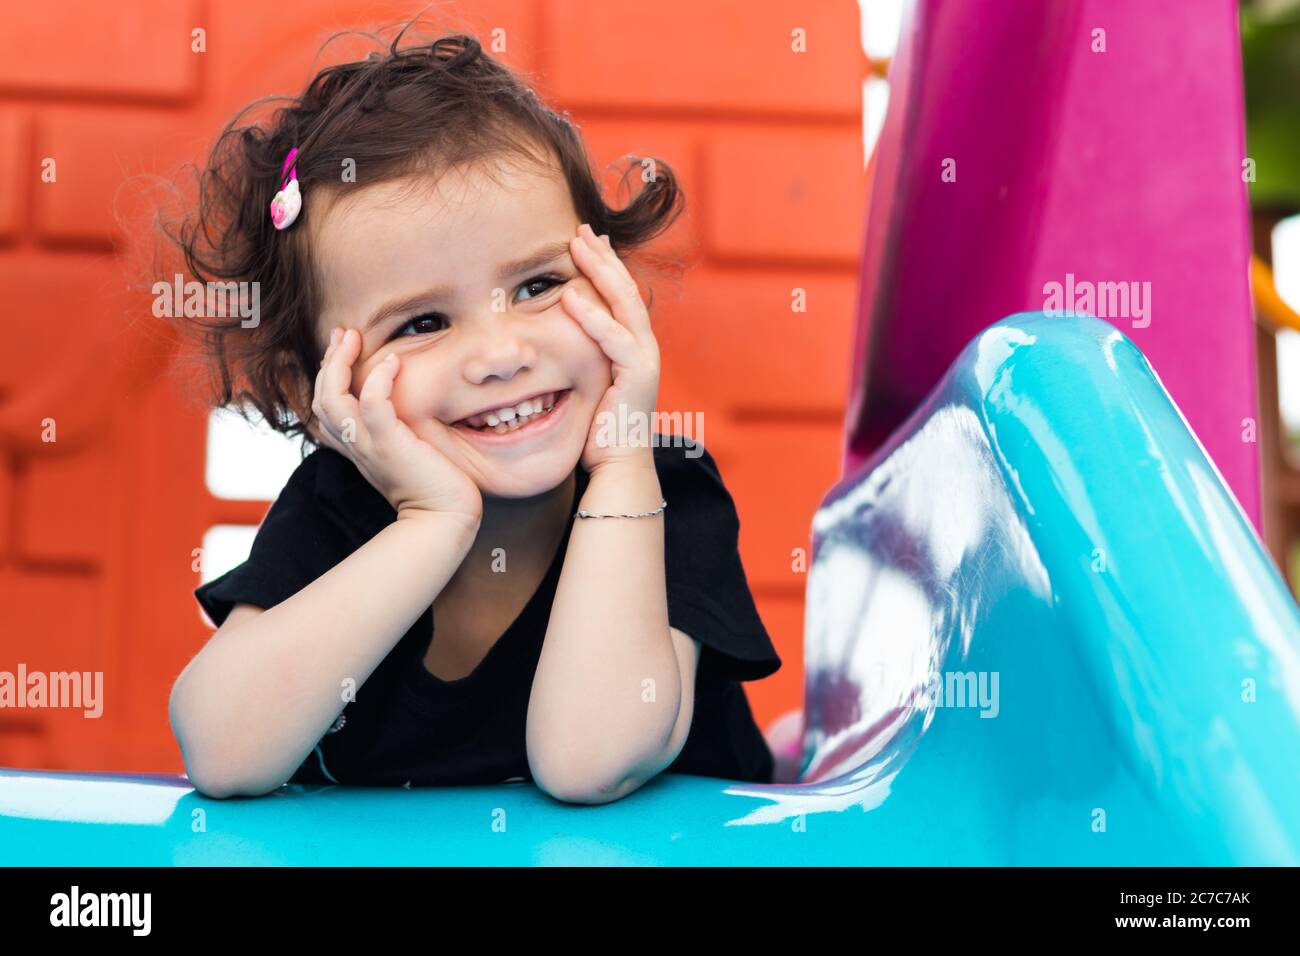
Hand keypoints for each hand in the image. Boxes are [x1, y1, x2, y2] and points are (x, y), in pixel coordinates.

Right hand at [309, 327, 482, 528]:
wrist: (444, 518)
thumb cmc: (433, 486)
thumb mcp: (406, 452)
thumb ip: (395, 430)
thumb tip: (404, 406)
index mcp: (356, 447)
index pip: (325, 407)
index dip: (327, 375)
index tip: (341, 346)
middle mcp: (355, 445)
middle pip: (320, 398)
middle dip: (328, 361)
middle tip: (344, 333)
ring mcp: (369, 446)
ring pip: (333, 398)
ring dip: (340, 363)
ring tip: (354, 337)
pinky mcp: (391, 446)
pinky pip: (373, 405)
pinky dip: (378, 379)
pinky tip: (394, 362)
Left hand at [559, 223, 661, 472]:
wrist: (620, 467)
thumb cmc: (598, 432)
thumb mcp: (587, 385)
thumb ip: (579, 360)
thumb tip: (550, 342)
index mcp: (632, 347)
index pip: (619, 296)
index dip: (602, 267)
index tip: (582, 242)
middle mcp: (644, 347)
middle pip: (624, 290)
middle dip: (602, 257)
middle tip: (581, 229)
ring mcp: (645, 359)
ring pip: (623, 304)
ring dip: (600, 273)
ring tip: (578, 247)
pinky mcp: (638, 375)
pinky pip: (613, 339)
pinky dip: (592, 318)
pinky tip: (571, 300)